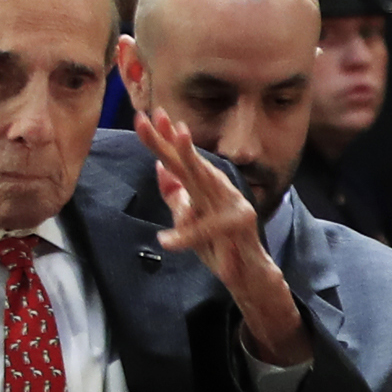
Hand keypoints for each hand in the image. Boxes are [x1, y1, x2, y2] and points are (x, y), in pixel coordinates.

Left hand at [126, 49, 308, 369]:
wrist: (249, 275)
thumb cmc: (220, 246)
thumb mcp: (190, 219)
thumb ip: (175, 195)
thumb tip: (158, 166)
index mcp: (205, 189)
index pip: (180, 161)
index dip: (161, 140)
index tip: (142, 117)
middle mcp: (219, 191)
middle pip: (191, 163)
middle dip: (171, 140)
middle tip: (156, 117)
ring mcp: (231, 207)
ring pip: (205, 183)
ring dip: (191, 162)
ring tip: (172, 148)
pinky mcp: (239, 229)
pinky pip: (209, 231)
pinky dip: (188, 235)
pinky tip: (166, 240)